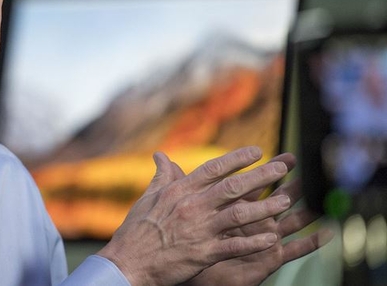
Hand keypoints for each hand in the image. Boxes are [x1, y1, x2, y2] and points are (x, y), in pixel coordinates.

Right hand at [97, 147, 293, 285]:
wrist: (128, 262)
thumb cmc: (136, 230)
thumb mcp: (147, 198)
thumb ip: (161, 176)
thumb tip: (160, 155)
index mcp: (179, 191)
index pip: (213, 169)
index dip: (237, 159)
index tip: (257, 151)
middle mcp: (192, 206)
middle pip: (233, 187)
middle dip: (261, 176)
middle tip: (282, 168)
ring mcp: (199, 230)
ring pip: (239, 214)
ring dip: (265, 207)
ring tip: (286, 201)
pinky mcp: (204, 253)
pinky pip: (235, 246)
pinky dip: (254, 242)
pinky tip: (273, 238)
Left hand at [183, 153, 330, 285]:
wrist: (181, 275)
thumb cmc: (179, 246)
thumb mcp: (174, 210)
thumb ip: (175, 184)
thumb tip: (161, 157)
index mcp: (227, 211)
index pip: (244, 185)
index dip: (253, 168)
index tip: (266, 150)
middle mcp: (246, 224)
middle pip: (269, 197)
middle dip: (283, 180)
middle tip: (299, 162)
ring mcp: (258, 241)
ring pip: (287, 221)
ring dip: (304, 209)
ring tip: (323, 195)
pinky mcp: (265, 260)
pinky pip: (291, 251)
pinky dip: (309, 243)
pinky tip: (326, 234)